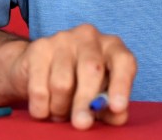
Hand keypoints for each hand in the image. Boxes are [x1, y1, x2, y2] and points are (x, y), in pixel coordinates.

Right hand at [5, 24, 136, 129]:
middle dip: (85, 102)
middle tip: (82, 123)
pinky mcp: (38, 48)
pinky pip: (39, 88)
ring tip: (60, 112)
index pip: (124, 61)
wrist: (37, 68)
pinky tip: (44, 108)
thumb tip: (119, 116)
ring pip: (62, 83)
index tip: (118, 107)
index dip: (122, 84)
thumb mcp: (98, 94)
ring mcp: (62, 39)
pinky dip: (42, 107)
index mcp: (112, 46)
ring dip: (60, 108)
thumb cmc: (78, 82)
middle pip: (91, 70)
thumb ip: (110, 107)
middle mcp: (89, 37)